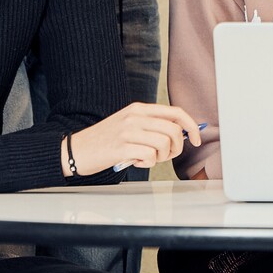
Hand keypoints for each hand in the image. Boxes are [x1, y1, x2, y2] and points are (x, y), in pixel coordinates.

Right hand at [66, 103, 205, 173]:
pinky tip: (136, 162)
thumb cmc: (105, 141)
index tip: (197, 139)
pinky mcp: (122, 147)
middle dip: (177, 147)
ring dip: (161, 157)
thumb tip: (181, 134)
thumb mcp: (129, 124)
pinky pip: (150, 156)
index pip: (175, 112)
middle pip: (174, 130)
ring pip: (164, 144)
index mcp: (138, 109)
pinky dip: (148, 164)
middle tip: (166, 155)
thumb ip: (152, 126)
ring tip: (148, 159)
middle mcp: (135, 117)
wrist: (75, 149)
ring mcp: (128, 131)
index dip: (192, 126)